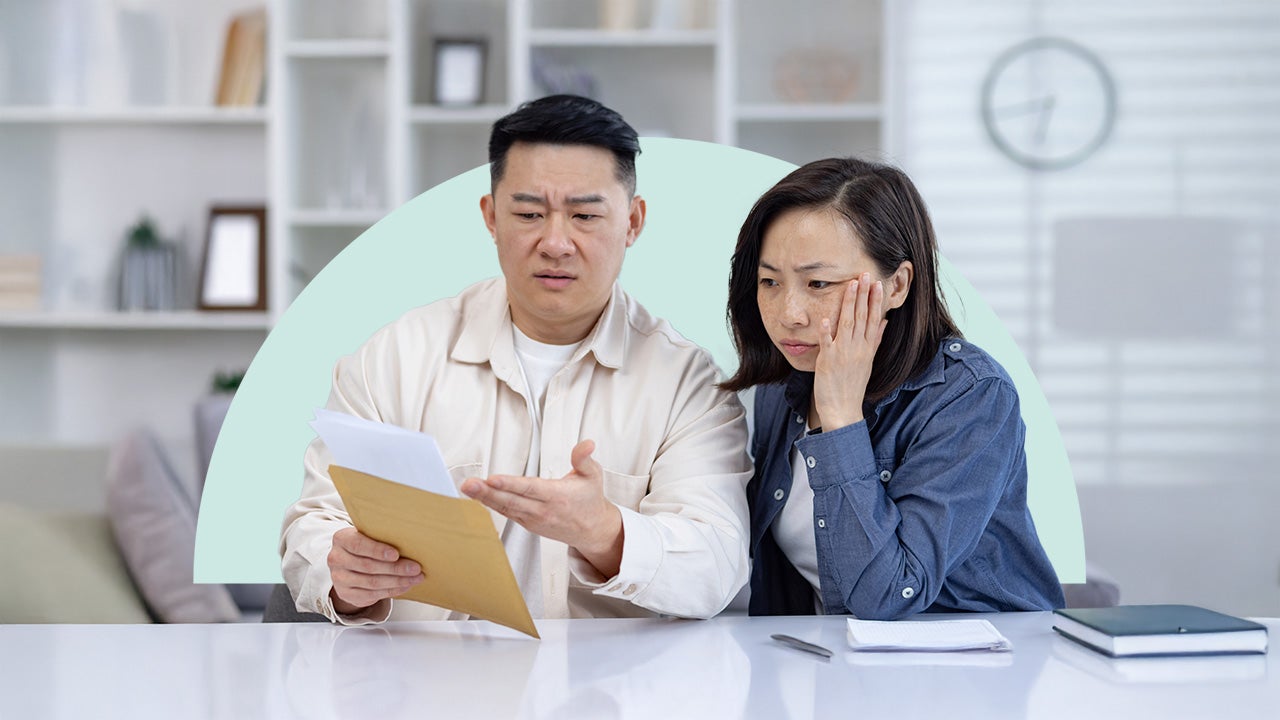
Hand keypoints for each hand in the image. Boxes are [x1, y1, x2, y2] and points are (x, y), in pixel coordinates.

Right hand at [327, 527, 424, 614]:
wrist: (348, 563)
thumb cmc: (365, 545)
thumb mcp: (368, 535)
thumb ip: (381, 536)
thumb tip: (411, 540)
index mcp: (341, 539)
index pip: (358, 545)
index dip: (378, 550)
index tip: (396, 554)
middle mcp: (336, 559)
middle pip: (368, 566)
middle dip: (395, 568)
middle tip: (416, 568)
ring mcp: (339, 578)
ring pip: (372, 582)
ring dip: (397, 581)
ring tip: (415, 578)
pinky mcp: (346, 593)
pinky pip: (371, 595)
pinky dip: (391, 591)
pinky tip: (404, 586)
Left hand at [460, 439, 624, 576]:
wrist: (591, 530)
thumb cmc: (589, 499)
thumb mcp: (593, 475)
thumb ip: (584, 458)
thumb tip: (587, 443)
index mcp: (557, 496)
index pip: (530, 488)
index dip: (510, 484)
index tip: (492, 478)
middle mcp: (543, 510)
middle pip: (511, 500)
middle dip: (487, 492)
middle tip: (469, 484)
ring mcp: (533, 519)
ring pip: (505, 508)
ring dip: (484, 498)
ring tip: (467, 488)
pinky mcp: (527, 524)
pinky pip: (506, 513)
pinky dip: (491, 505)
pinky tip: (478, 496)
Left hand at [813, 273, 887, 430]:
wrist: (843, 409)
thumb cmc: (852, 385)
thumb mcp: (868, 361)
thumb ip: (875, 340)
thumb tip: (885, 322)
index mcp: (867, 348)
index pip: (874, 319)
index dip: (876, 301)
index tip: (878, 283)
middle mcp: (857, 349)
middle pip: (863, 317)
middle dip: (864, 295)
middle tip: (866, 274)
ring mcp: (843, 354)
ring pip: (847, 324)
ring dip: (849, 304)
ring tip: (851, 285)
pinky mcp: (828, 361)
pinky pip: (827, 343)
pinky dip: (827, 331)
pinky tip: (826, 317)